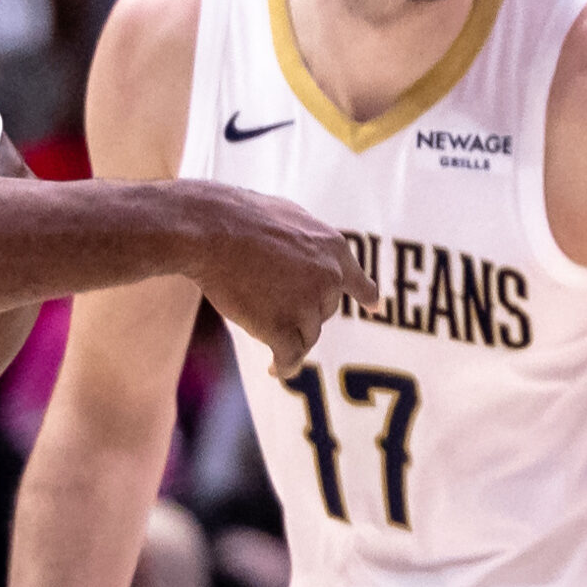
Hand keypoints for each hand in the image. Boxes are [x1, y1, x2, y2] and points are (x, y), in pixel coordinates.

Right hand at [179, 182, 380, 375]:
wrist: (212, 229)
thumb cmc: (241, 218)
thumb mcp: (290, 217)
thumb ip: (310, 243)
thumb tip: (317, 256)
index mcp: (333, 248)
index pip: (357, 281)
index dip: (366, 296)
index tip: (375, 308)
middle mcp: (329, 278)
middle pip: (322, 312)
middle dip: (300, 311)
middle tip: (265, 297)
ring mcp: (307, 304)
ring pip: (306, 335)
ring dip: (288, 336)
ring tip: (262, 329)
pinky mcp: (282, 327)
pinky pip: (290, 356)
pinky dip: (283, 365)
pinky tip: (274, 369)